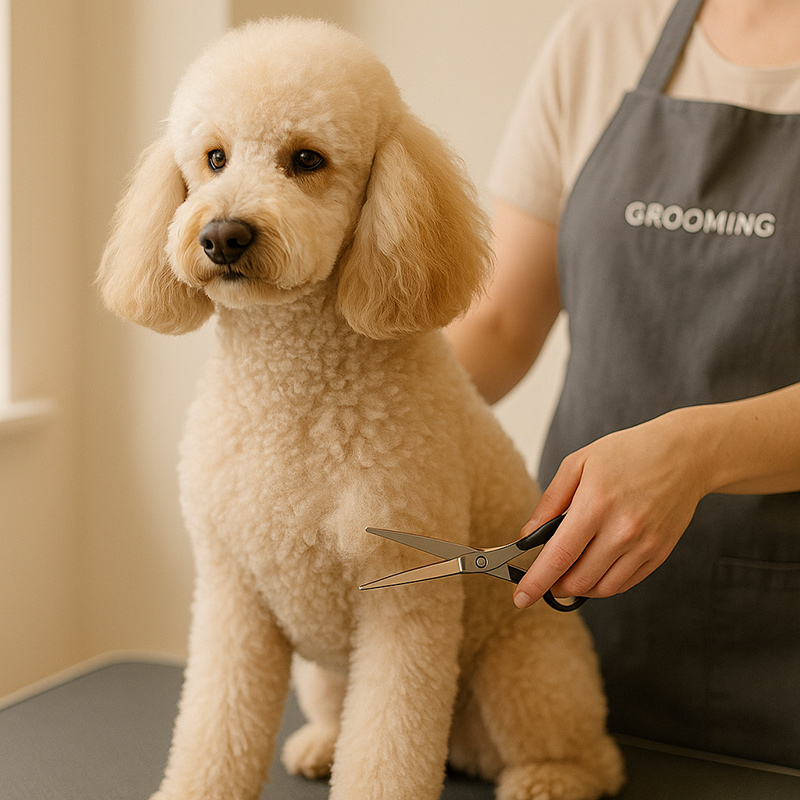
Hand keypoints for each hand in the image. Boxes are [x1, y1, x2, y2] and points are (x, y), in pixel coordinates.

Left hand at [514, 410, 707, 608]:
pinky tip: (595, 565)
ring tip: (570, 570)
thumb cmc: (627, 454)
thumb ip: (550, 502)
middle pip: (579, 580)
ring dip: (579, 587)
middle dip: (555, 586)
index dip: (537, 582)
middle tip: (546, 576)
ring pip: (602, 588)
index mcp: (596, 505)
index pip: (559, 556)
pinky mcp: (659, 554)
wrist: (684, 455)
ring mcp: (644, 546)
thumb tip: (528, 535)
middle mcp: (623, 530)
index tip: (521, 598)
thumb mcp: (578, 464)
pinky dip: (604, 583)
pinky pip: (625, 583)